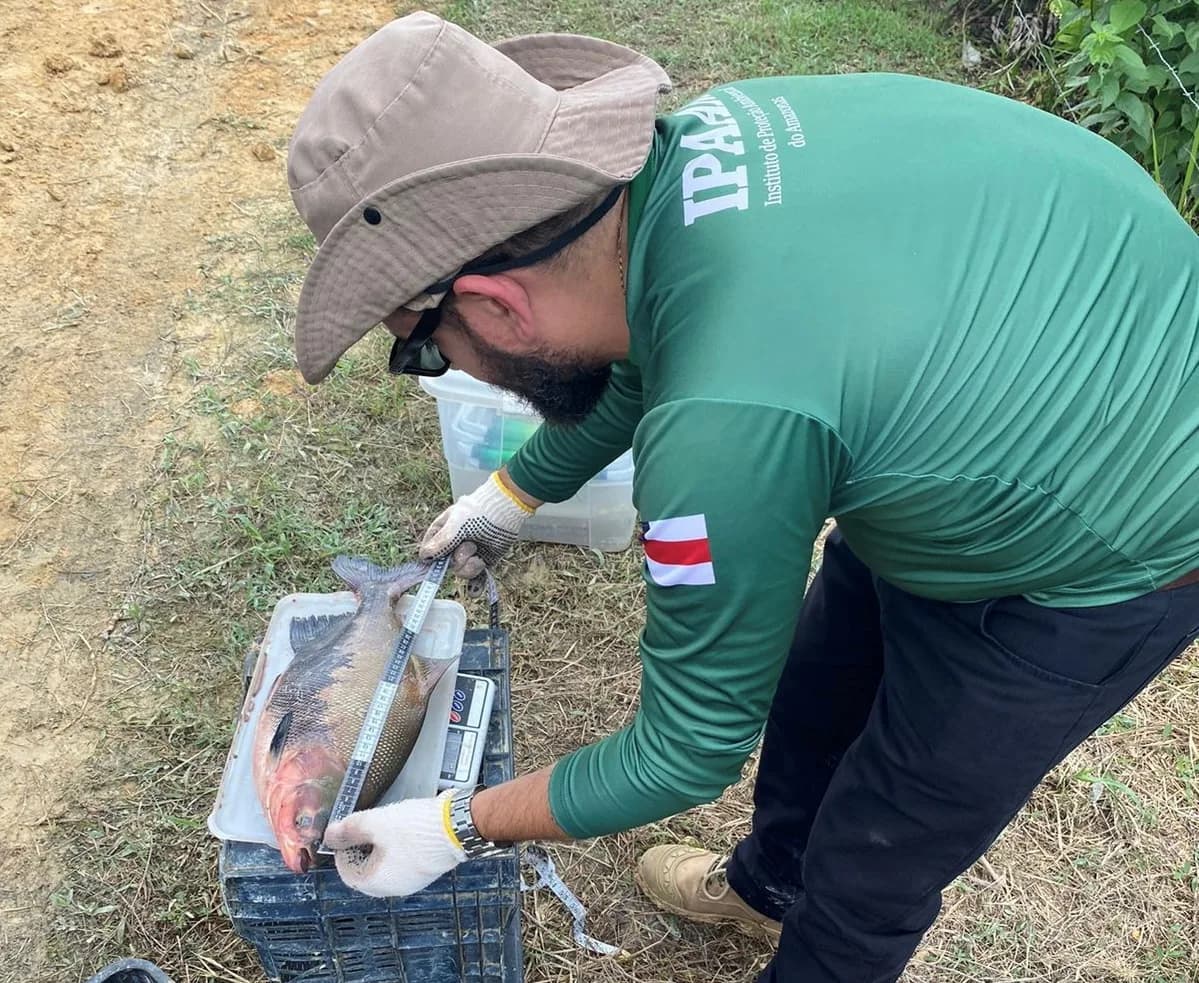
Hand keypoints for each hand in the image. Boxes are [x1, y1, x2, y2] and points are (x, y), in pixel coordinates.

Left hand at [323, 793, 465, 897]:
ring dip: (380, 849)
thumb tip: (329, 836)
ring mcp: (411, 882)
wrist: (456, 828)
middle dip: (362, 849)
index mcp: (376, 882)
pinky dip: (397, 850)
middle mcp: (393, 888)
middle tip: (367, 827)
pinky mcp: (425, 872)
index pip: (347, 872)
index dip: (343, 850)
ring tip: (387, 826)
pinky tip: (404, 832)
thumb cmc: (415, 829)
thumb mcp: (374, 823)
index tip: (348, 831)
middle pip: (366, 871)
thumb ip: (348, 830)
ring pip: (385, 867)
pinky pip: (402, 864)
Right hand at [420, 470, 535, 576]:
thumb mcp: (454, 526)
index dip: (432, 559)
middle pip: (446, 566)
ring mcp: (470, 554)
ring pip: (461, 573)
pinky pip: (477, 579)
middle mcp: (454, 545)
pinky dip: (476, 586)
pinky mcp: (484, 561)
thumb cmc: (477, 513)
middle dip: (458, 560)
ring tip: (479, 554)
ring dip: (470, 567)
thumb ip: (440, 543)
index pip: (429, 552)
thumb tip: (424, 556)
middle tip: (469, 547)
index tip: (438, 562)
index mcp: (442, 533)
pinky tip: (475, 592)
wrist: (504, 512)